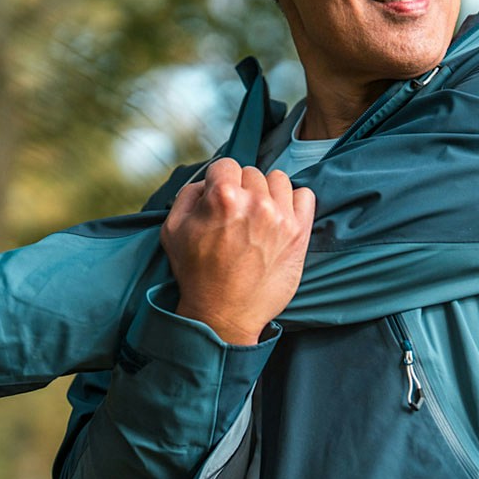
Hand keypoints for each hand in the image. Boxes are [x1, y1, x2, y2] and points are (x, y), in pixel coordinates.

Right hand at [160, 159, 314, 344]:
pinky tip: (280, 217)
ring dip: (267, 192)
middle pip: (252, 173)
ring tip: (258, 216)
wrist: (223, 314)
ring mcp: (280, 217)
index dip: (218, 181)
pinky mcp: (299, 233)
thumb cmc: (195, 273)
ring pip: (279, 180)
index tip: (219, 200)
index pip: (226, 165)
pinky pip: (306, 196)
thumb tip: (206, 182)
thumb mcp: (173, 229)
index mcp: (223, 196)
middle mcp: (255, 202)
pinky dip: (294, 202)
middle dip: (242, 189)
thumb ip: (188, 194)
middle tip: (236, 216)